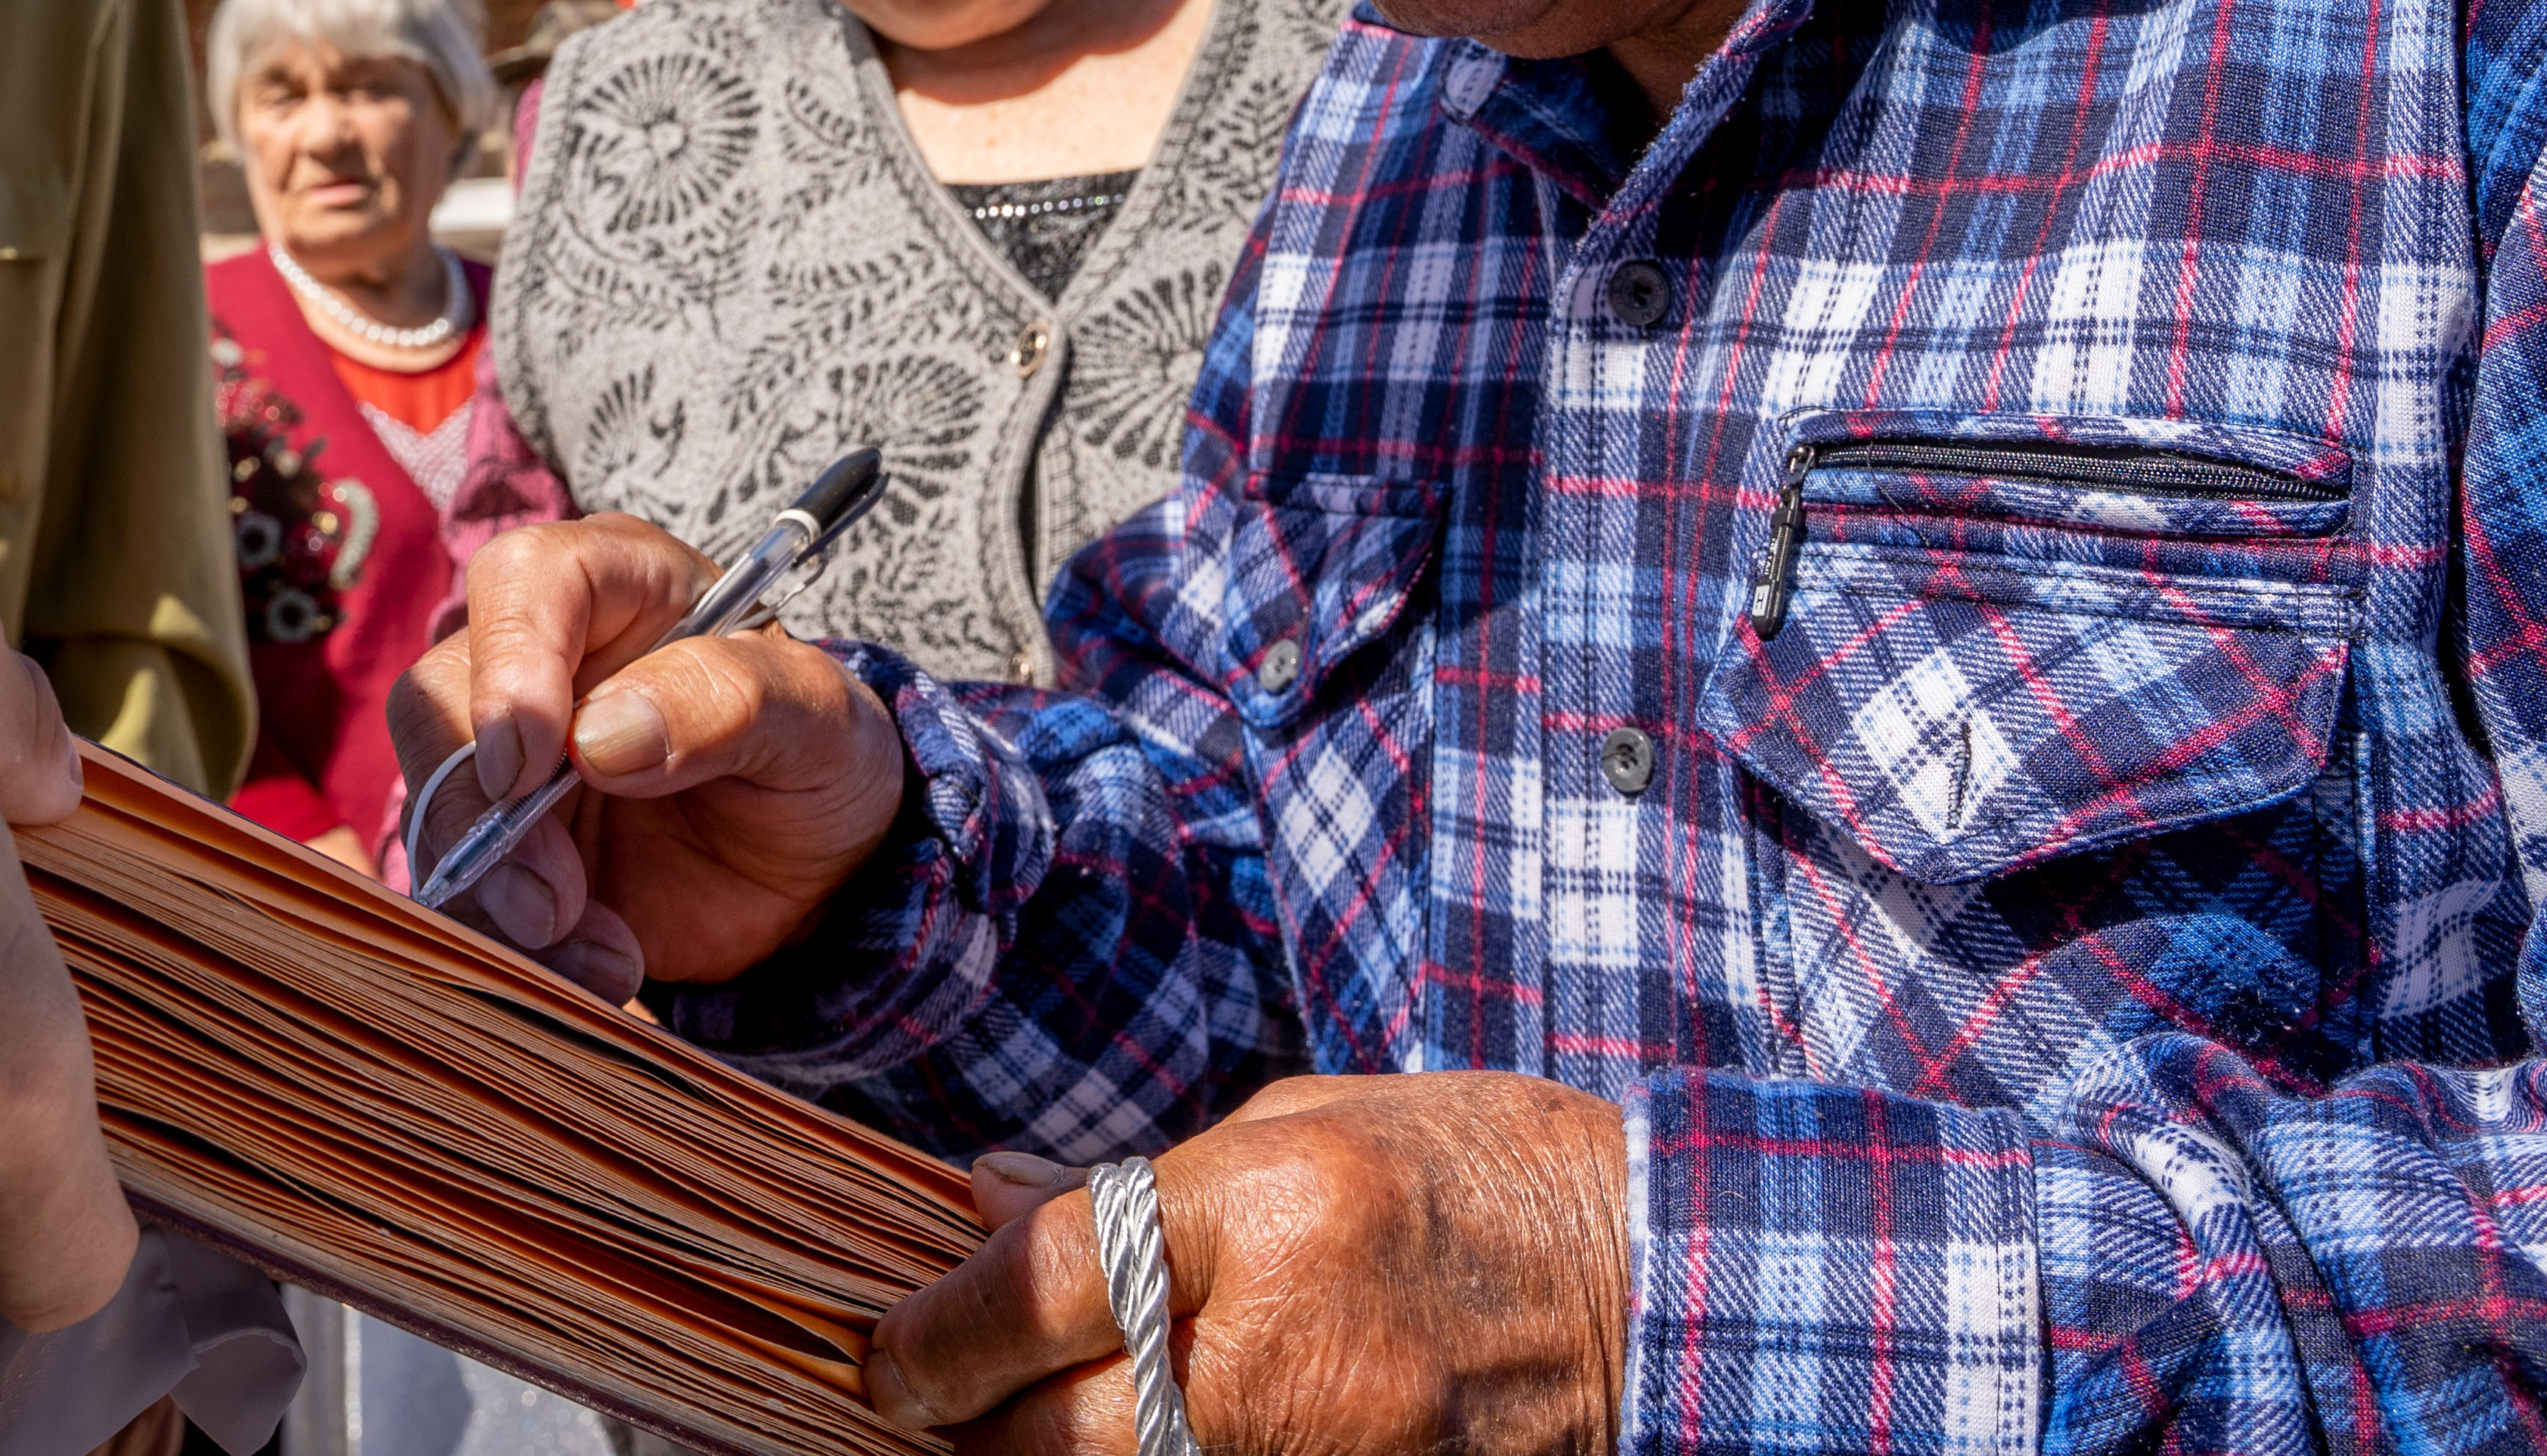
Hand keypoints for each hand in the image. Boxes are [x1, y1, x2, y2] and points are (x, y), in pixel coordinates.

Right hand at [383, 515, 907, 999]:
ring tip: (606, 954)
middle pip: (439, 702)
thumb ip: (729, 700)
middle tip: (555, 902)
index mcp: (616, 581)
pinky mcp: (499, 848)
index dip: (510, 664)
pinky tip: (604, 968)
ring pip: (435, 809)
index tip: (531, 763)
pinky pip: (463, 894)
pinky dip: (514, 949)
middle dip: (480, 814)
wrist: (817, 863)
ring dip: (497, 899)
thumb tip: (597, 736)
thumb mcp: (818, 717)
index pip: (524, 581)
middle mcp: (540, 656)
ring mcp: (507, 757)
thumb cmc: (820, 751)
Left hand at [872, 1075, 1629, 1455]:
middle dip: (964, 1429)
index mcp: (1267, 1213)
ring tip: (1026, 1423)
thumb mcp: (1308, 1122)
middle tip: (928, 1404)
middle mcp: (1278, 1356)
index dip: (937, 1331)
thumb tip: (987, 1205)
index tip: (891, 1351)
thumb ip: (1142, 1181)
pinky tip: (1124, 1442)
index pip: (1040, 1284)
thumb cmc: (1480, 1179)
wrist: (1656, 1286)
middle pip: (1043, 1435)